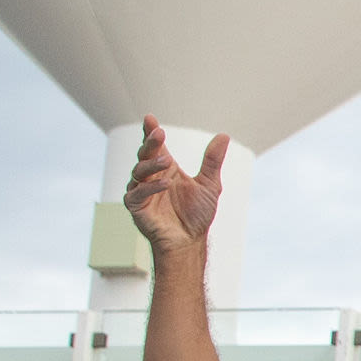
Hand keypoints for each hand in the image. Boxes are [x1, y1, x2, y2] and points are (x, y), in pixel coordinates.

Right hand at [123, 117, 227, 251]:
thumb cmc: (197, 214)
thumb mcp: (209, 185)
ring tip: (167, 162)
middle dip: (150, 143)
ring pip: (139, 172)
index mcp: (165, 169)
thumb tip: (224, 136)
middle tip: (159, 134)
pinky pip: (138, 193)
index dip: (150, 132)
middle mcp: (151, 177)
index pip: (156, 147)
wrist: (190, 241)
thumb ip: (212, 161)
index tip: (150, 118)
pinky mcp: (136, 206)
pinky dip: (150, 187)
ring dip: (152, 165)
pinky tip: (165, 183)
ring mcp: (141, 191)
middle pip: (144, 155)